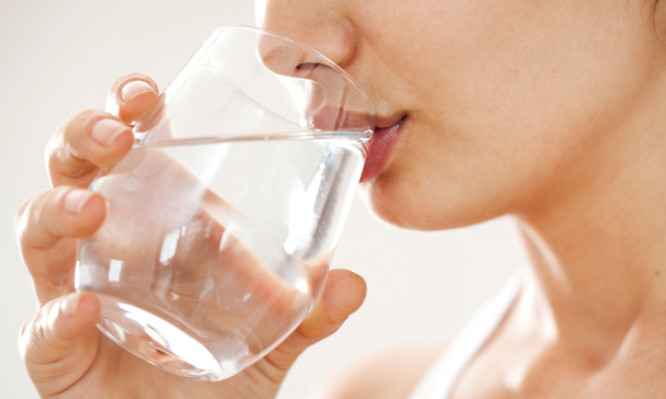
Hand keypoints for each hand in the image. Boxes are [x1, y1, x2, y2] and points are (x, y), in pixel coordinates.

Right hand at [15, 74, 365, 398]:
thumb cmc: (218, 372)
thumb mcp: (272, 335)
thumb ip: (310, 312)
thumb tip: (353, 284)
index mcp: (155, 224)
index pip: (129, 151)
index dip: (126, 112)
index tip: (148, 94)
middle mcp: (107, 249)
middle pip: (74, 172)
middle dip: (83, 139)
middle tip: (116, 132)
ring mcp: (75, 294)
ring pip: (39, 236)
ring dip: (58, 211)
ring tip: (91, 208)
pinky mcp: (59, 352)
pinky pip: (44, 329)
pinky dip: (58, 318)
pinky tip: (85, 308)